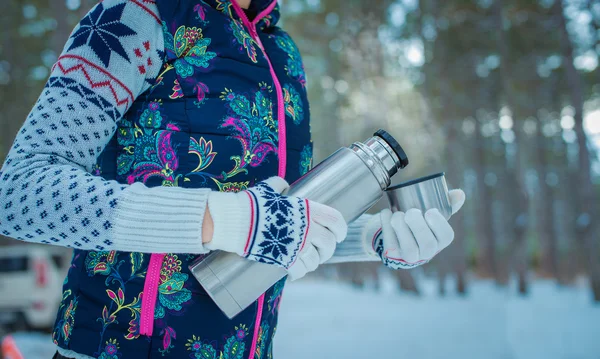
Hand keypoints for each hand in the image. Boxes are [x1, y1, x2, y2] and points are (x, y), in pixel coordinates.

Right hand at [205, 177, 347, 279]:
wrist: (235, 222)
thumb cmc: (252, 203)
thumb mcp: (268, 188)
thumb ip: (279, 186)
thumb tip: (284, 186)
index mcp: (307, 209)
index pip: (335, 220)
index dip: (341, 229)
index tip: (340, 235)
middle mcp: (307, 228)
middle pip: (329, 243)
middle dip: (328, 250)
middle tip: (322, 252)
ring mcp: (298, 245)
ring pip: (316, 260)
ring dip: (314, 263)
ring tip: (307, 263)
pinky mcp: (286, 259)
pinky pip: (300, 270)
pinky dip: (299, 273)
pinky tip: (295, 273)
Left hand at [364, 189, 465, 268]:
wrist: (394, 233)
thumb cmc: (417, 222)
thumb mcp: (430, 213)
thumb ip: (445, 204)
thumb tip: (459, 193)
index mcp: (439, 240)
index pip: (446, 236)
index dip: (439, 224)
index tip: (430, 211)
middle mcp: (426, 252)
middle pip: (427, 244)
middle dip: (419, 226)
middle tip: (411, 212)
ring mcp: (408, 256)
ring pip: (409, 248)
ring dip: (402, 228)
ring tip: (397, 214)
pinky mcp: (392, 254)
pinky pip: (390, 243)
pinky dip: (386, 225)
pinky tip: (386, 213)